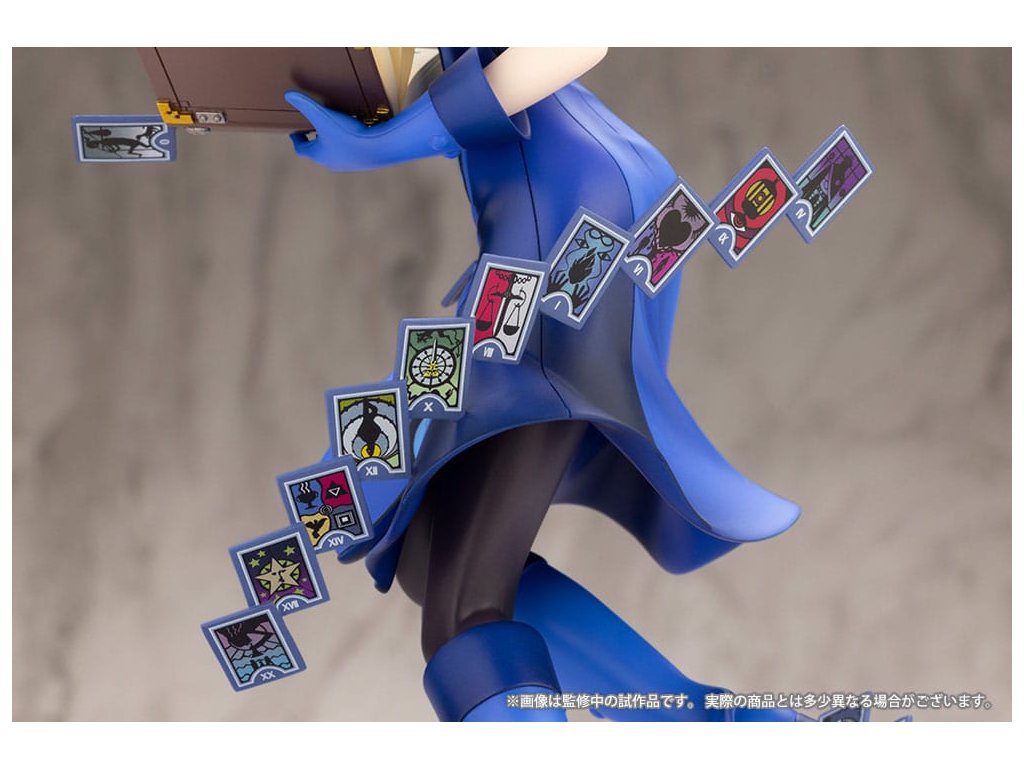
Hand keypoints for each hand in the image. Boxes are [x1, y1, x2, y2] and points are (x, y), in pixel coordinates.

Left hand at [284, 90, 459, 172]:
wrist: (379, 147)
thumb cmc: (349, 134)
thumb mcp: (324, 116)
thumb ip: (306, 105)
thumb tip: (288, 95)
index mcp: (319, 154)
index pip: (301, 149)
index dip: (297, 139)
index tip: (296, 132)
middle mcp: (331, 162)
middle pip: (317, 152)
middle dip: (314, 141)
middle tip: (314, 130)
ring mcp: (347, 164)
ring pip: (334, 154)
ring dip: (331, 144)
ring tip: (333, 131)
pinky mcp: (362, 163)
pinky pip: (349, 154)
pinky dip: (346, 146)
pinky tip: (352, 136)